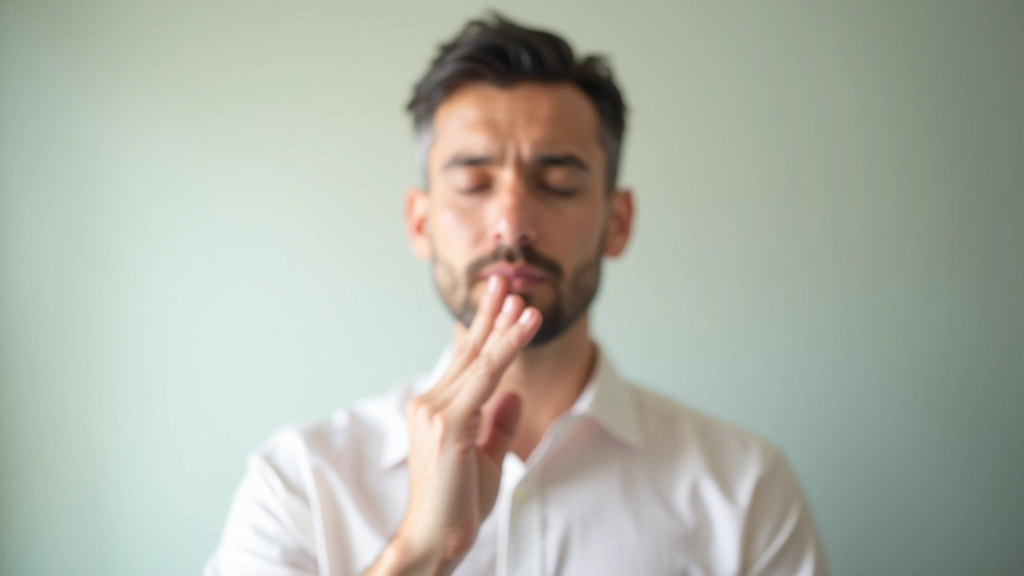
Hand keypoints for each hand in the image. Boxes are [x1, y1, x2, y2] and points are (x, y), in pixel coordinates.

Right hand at [380, 275, 540, 574]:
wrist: (436, 537)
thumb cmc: (458, 504)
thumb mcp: (487, 459)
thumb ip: (498, 425)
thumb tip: (513, 393)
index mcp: (436, 409)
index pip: (464, 362)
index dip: (484, 332)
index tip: (501, 304)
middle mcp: (429, 403)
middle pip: (468, 352)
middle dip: (490, 317)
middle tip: (505, 283)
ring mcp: (435, 411)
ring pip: (478, 360)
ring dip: (505, 328)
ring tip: (526, 302)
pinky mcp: (447, 422)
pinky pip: (485, 378)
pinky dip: (506, 350)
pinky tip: (522, 330)